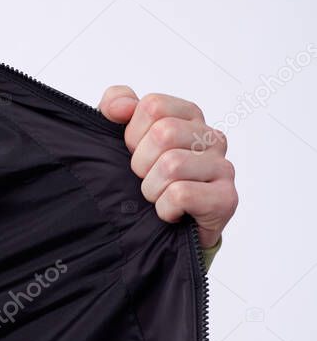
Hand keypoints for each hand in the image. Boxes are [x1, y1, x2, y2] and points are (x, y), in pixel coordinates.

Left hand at [97, 86, 237, 249]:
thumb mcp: (121, 139)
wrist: (163, 235)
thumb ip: (115, 106)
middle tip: (146, 180)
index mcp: (189, 117)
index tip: (135, 153)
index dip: (133, 135)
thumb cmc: (146, 182)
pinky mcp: (225, 199)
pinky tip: (170, 213)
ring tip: (158, 198)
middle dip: (141, 164)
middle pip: (163, 133)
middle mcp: (211, 138)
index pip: (153, 106)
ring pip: (171, 165)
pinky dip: (164, 209)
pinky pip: (181, 194)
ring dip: (152, 190)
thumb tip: (118, 106)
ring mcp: (223, 168)